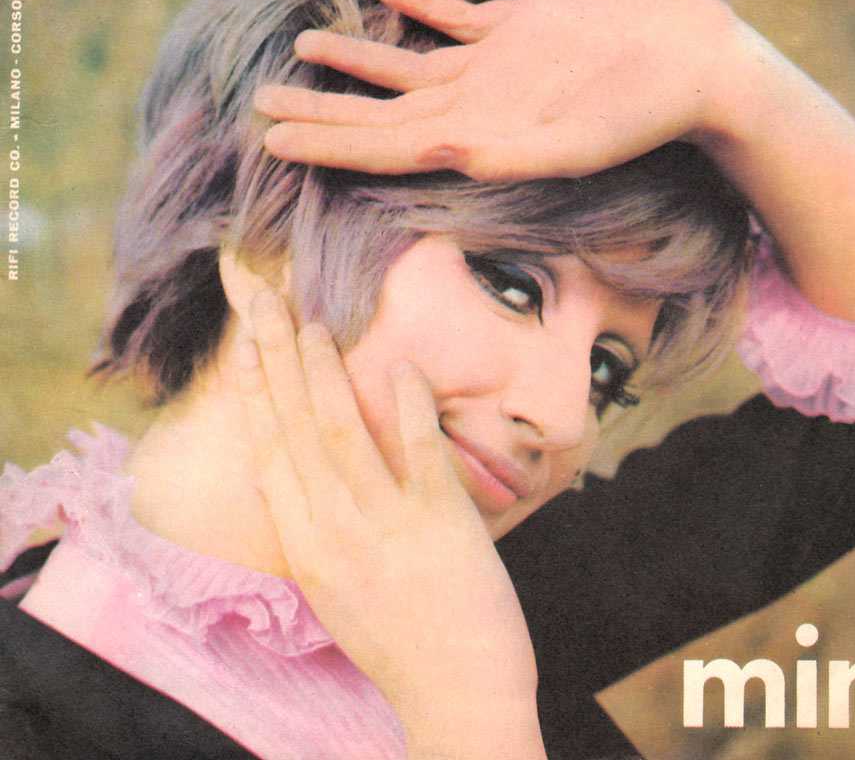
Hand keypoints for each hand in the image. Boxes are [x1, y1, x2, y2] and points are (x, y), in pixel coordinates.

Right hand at [236, 288, 545, 759]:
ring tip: (316, 325)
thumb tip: (287, 475)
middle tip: (267, 306)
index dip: (256, 397)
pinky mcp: (439, 523)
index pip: (268, 457)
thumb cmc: (397, 640)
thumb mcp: (335, 588)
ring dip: (325, 374)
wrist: (458, 697)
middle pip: (295, 432)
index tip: (248, 349)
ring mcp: (385, 526)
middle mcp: (333, 533)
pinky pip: (417, 452)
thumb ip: (313, 531)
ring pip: (341, 434)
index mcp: (306, 550)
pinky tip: (402, 367)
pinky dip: (406, 406)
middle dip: (278, 364)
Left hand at [255, 0, 735, 180]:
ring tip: (303, 44)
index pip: (385, 144)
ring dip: (356, 56)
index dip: (328, 143)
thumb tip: (437, 155)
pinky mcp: (520, 26)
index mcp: (479, 134)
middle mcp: (476, 102)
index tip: (272, 142)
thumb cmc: (641, 113)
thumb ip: (507, 154)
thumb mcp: (575, 143)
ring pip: (408, 62)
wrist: (689, 64)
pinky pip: (458, 16)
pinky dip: (423, 4)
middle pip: (382, 109)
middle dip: (322, 109)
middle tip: (260, 107)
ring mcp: (494, 64)